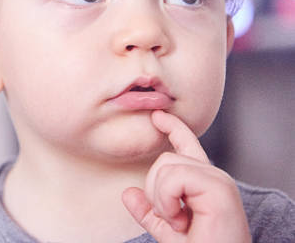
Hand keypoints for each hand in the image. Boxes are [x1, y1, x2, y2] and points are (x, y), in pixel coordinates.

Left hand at [121, 110, 250, 242]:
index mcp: (202, 182)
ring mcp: (218, 180)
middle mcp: (213, 176)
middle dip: (155, 190)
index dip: (172, 128)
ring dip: (162, 199)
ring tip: (179, 221)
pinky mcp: (219, 188)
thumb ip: (148, 211)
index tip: (157, 116)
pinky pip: (174, 177)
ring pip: (167, 166)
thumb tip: (127, 193)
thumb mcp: (167, 230)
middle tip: (173, 219)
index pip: (187, 145)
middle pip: (164, 159)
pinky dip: (168, 200)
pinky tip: (181, 219)